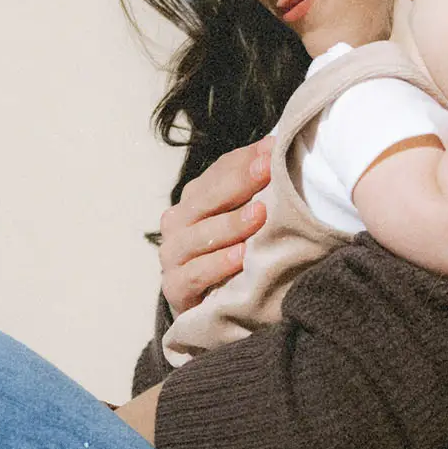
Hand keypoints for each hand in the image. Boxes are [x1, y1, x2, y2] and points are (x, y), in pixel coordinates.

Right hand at [157, 137, 271, 313]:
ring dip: (229, 225)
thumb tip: (274, 144)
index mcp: (194, 199)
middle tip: (268, 173)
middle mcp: (178, 224)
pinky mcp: (175, 289)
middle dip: (239, 184)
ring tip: (259, 216)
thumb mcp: (247, 214)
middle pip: (205, 200)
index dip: (245, 162)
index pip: (218, 173)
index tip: (273, 151)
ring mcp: (173, 257)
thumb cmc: (236, 251)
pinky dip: (215, 266)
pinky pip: (192, 275)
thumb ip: (255, 181)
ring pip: (197, 237)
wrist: (214, 304)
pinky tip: (239, 257)